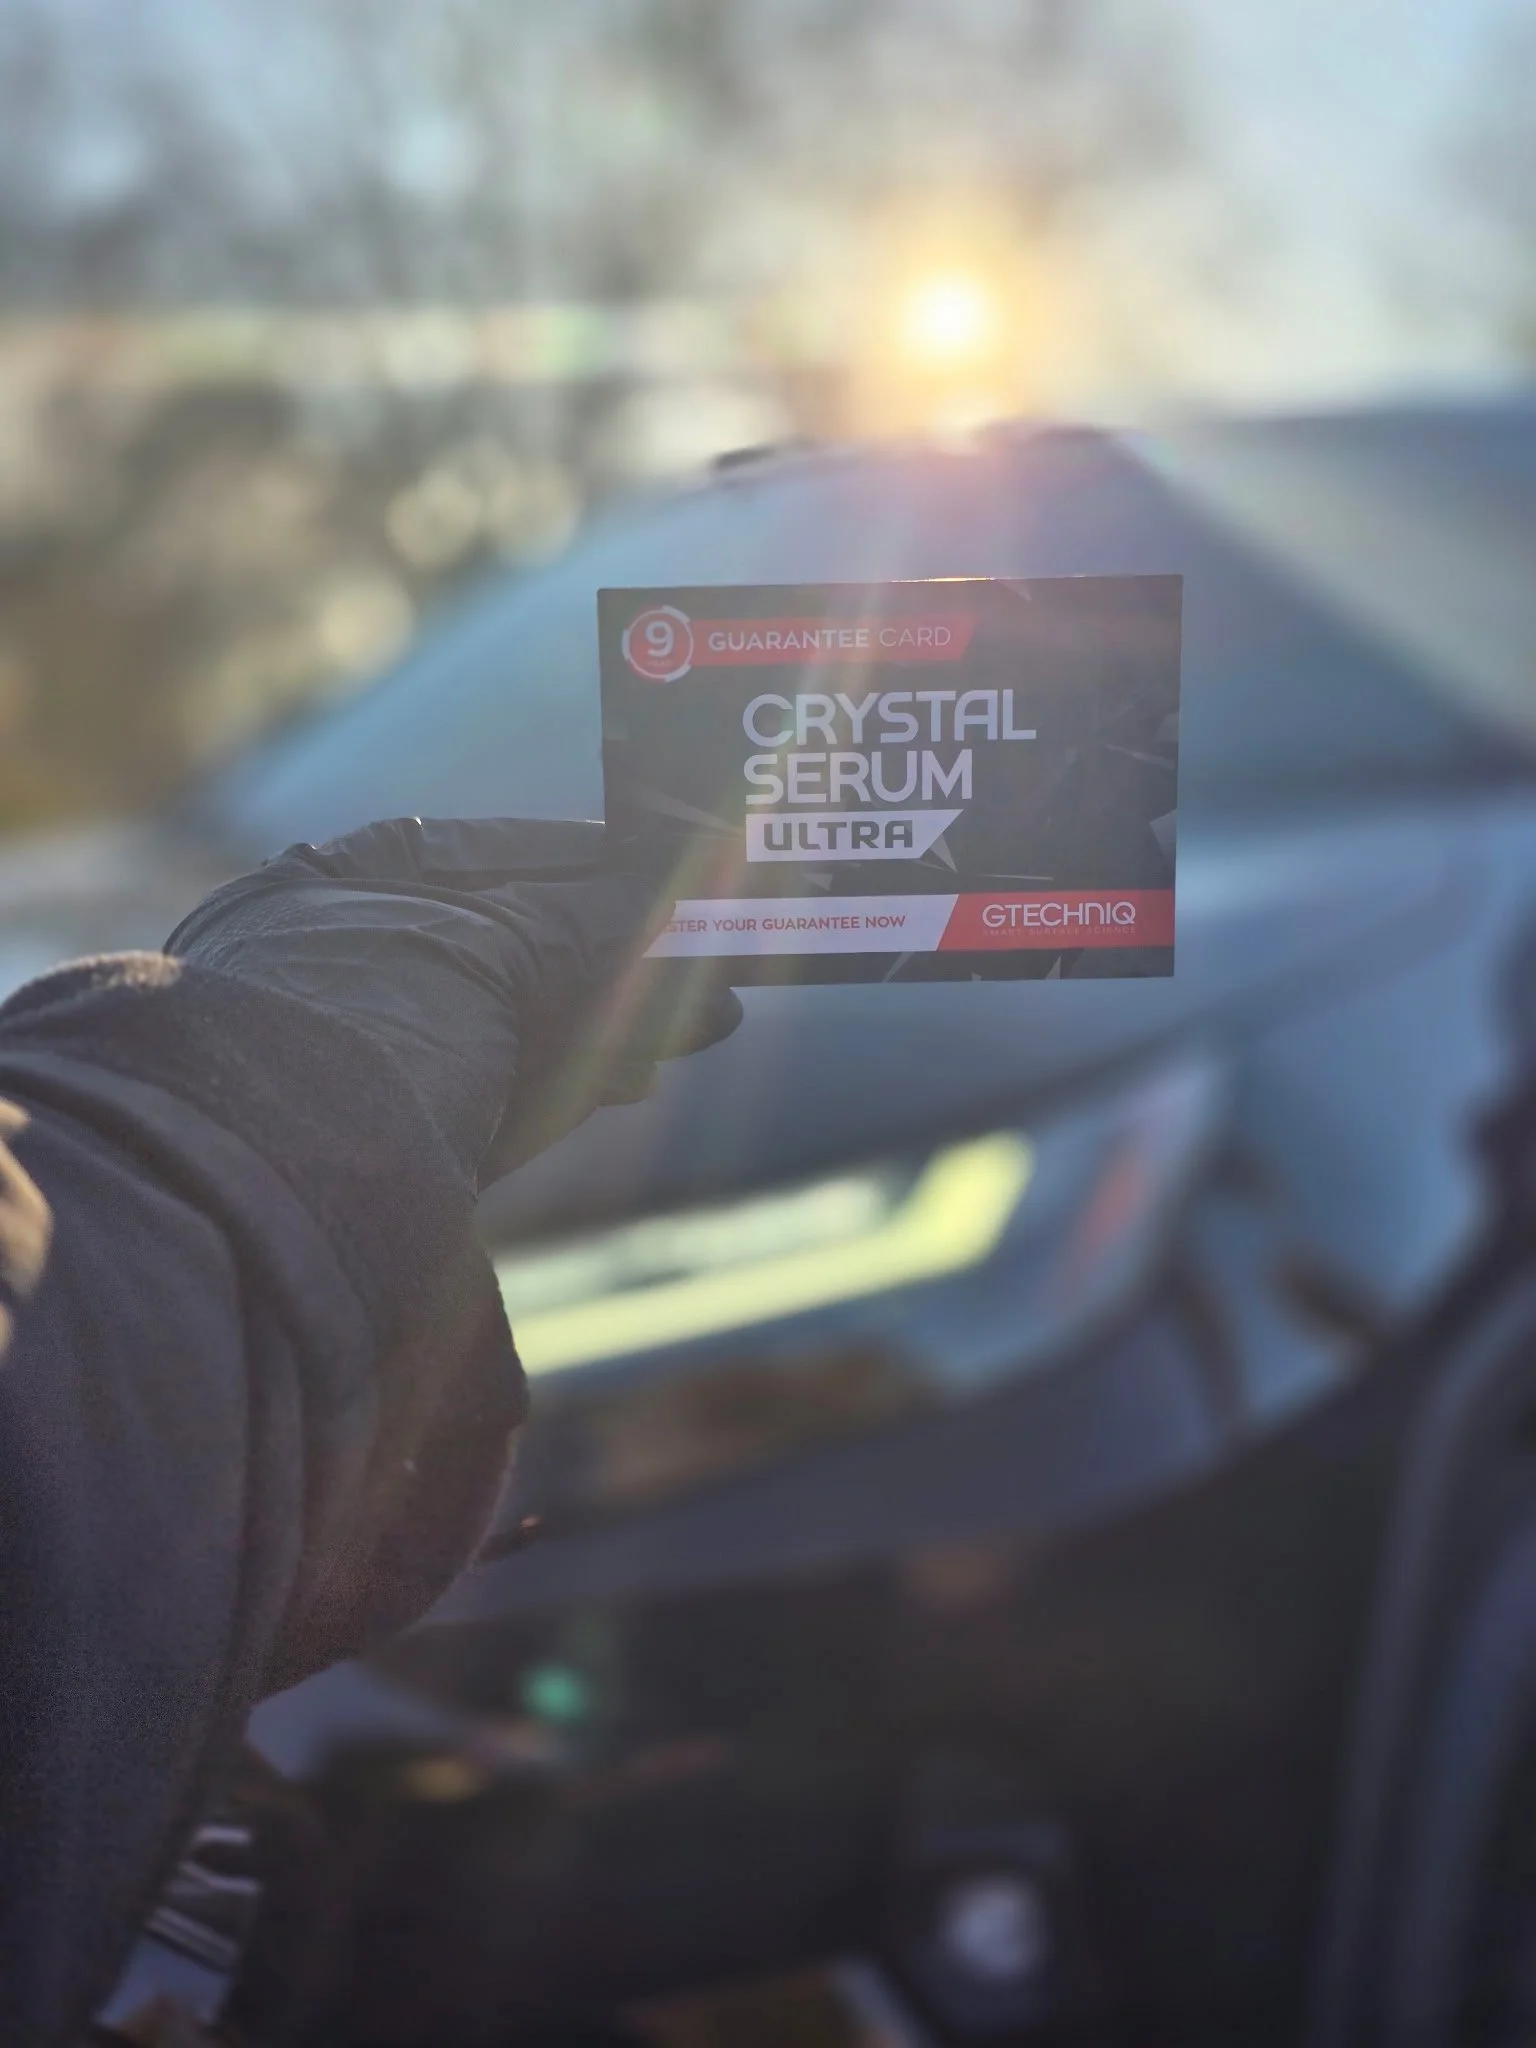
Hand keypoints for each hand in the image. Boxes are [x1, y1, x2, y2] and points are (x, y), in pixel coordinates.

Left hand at [166, 816, 740, 1186]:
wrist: (275, 1184)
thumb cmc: (363, 1021)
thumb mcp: (488, 948)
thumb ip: (587, 919)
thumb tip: (674, 889)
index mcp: (342, 885)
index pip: (485, 855)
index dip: (585, 861)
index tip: (667, 866)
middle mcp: (354, 964)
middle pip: (520, 946)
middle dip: (624, 950)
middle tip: (718, 948)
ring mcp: (377, 1060)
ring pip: (527, 1027)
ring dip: (624, 1017)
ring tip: (718, 1011)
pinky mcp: (404, 1146)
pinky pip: (512, 1097)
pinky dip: (584, 1080)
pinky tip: (648, 1071)